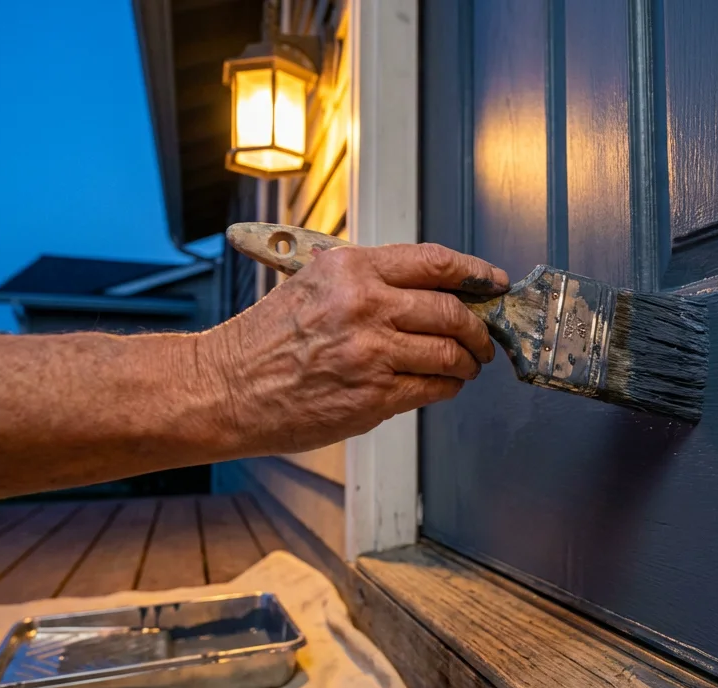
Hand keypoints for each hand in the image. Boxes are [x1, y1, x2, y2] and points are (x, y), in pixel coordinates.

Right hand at [200, 243, 509, 454]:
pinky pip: (433, 388)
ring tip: (466, 365)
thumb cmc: (266, 340)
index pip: (435, 262)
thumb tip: (427, 288)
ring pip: (450, 352)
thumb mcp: (312, 285)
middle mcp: (365, 305)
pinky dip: (448, 386)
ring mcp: (371, 352)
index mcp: (351, 269)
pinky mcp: (373, 396)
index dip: (475, 274)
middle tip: (483, 338)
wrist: (226, 388)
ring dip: (467, 361)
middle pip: (452, 311)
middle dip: (478, 328)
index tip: (492, 283)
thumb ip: (365, 280)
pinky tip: (443, 384)